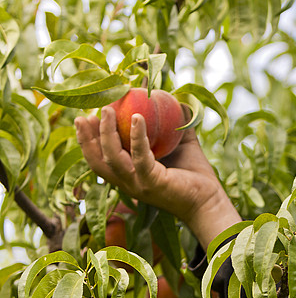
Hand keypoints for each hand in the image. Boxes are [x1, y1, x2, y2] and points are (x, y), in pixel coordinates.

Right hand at [75, 106, 241, 249]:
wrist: (210, 199)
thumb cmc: (194, 173)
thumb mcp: (179, 144)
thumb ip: (172, 124)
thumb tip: (172, 97)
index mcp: (129, 176)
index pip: (99, 160)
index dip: (88, 141)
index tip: (84, 119)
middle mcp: (128, 183)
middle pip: (97, 161)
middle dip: (86, 137)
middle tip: (83, 115)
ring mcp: (138, 185)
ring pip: (112, 158)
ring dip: (106, 133)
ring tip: (106, 110)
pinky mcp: (152, 183)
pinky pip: (140, 157)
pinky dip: (137, 137)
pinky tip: (138, 118)